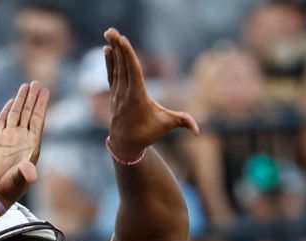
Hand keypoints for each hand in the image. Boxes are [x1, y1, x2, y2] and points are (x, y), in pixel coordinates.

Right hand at [0, 81, 47, 203]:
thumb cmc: (9, 187)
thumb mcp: (18, 180)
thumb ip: (24, 174)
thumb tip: (32, 173)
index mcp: (31, 145)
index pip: (37, 120)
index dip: (41, 105)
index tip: (44, 91)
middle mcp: (21, 138)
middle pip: (29, 113)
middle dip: (33, 98)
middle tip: (38, 83)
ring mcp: (8, 137)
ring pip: (16, 114)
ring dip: (21, 100)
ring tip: (26, 86)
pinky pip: (3, 120)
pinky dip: (7, 110)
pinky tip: (12, 101)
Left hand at [102, 28, 197, 162]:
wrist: (125, 144)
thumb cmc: (147, 133)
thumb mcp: (165, 126)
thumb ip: (182, 122)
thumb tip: (198, 130)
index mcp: (137, 97)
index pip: (133, 72)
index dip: (127, 55)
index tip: (123, 40)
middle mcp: (125, 92)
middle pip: (122, 65)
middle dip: (117, 47)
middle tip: (111, 30)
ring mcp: (117, 92)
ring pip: (115, 67)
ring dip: (113, 50)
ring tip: (109, 33)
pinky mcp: (114, 93)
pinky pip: (111, 73)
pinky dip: (110, 61)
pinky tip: (107, 49)